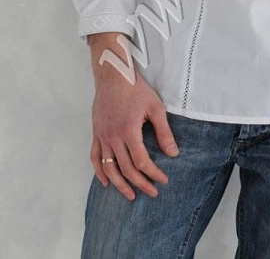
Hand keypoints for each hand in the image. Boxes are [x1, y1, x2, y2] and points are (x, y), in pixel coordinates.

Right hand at [89, 34, 179, 201]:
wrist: (113, 75)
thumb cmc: (136, 89)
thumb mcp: (155, 107)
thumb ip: (164, 132)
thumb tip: (173, 153)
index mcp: (129, 131)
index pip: (141, 162)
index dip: (153, 174)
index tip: (163, 180)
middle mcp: (114, 137)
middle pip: (126, 169)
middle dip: (140, 183)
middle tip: (152, 192)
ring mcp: (103, 136)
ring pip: (109, 168)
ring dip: (119, 185)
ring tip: (130, 195)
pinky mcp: (96, 133)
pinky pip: (95, 158)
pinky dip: (99, 172)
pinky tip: (106, 182)